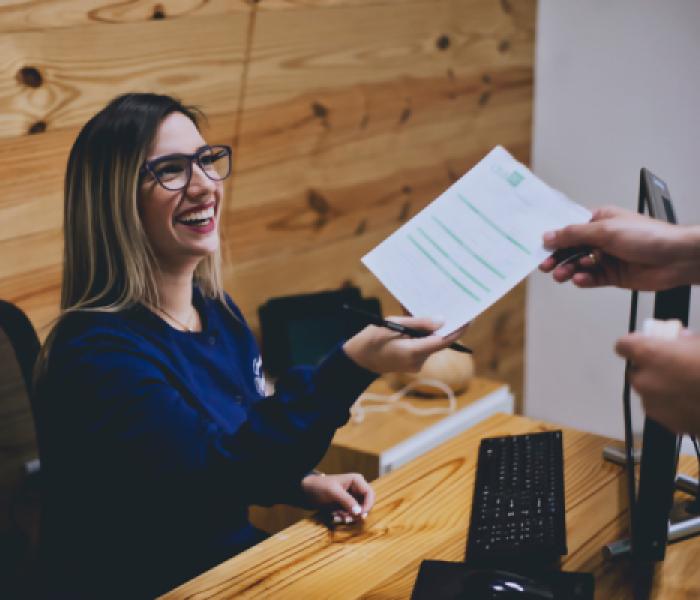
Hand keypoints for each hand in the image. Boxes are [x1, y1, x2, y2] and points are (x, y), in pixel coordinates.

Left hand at [301, 472, 374, 523]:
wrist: (307, 490)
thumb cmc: (319, 486)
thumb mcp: (333, 492)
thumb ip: (347, 501)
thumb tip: (360, 513)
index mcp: (356, 481)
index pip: (370, 494)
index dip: (367, 506)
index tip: (360, 516)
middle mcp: (356, 489)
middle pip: (365, 505)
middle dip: (356, 514)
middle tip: (345, 518)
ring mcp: (352, 498)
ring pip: (358, 512)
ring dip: (348, 517)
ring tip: (335, 516)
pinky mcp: (346, 505)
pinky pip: (350, 515)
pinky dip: (343, 518)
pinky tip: (334, 516)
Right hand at [343, 317, 467, 373]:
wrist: (357, 360)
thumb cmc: (371, 340)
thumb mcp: (392, 325)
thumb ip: (418, 323)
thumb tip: (442, 320)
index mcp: (414, 352)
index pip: (444, 341)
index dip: (458, 330)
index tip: (469, 318)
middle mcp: (418, 361)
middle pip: (438, 341)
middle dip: (442, 324)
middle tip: (448, 305)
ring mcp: (416, 364)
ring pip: (430, 342)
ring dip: (428, 328)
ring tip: (420, 311)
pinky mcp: (413, 362)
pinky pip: (422, 345)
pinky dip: (420, 334)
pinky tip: (411, 323)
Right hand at [539, 205, 699, 290]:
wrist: (677, 259)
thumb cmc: (650, 236)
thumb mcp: (606, 231)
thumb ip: (574, 234)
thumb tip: (550, 236)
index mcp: (600, 219)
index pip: (569, 227)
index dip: (554, 237)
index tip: (540, 246)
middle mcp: (602, 238)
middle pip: (571, 248)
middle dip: (558, 257)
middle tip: (546, 265)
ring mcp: (607, 257)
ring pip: (578, 265)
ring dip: (569, 269)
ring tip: (563, 274)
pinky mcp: (612, 275)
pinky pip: (591, 278)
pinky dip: (583, 280)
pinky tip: (580, 279)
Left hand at [615, 331, 699, 433]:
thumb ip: (685, 341)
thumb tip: (679, 339)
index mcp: (650, 354)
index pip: (623, 345)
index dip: (634, 344)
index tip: (644, 344)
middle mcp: (644, 379)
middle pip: (636, 371)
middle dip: (650, 369)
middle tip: (672, 367)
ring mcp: (652, 403)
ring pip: (648, 392)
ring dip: (660, 388)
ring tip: (686, 387)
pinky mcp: (664, 422)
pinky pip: (661, 408)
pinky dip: (670, 405)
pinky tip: (690, 401)